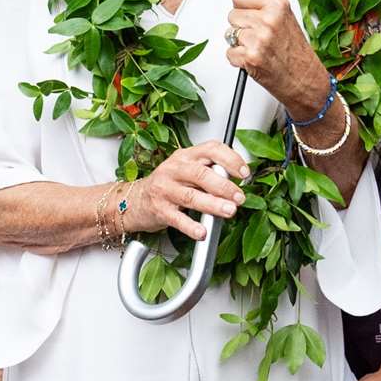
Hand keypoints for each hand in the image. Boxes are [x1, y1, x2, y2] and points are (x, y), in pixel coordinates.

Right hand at [121, 141, 247, 239]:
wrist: (136, 200)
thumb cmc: (168, 184)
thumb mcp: (187, 170)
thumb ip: (210, 171)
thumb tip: (236, 181)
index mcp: (185, 156)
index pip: (211, 149)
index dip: (230, 159)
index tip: (244, 173)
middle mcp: (174, 169)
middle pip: (201, 174)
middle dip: (224, 186)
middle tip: (239, 197)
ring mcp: (165, 189)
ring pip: (191, 196)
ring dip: (213, 204)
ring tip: (229, 211)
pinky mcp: (160, 210)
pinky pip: (177, 219)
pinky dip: (191, 227)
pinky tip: (202, 232)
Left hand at [226, 0, 327, 111]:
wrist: (305, 80)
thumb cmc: (295, 47)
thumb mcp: (288, 10)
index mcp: (276, 4)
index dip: (244, 7)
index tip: (256, 15)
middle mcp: (268, 20)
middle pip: (232, 15)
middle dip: (243, 26)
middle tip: (261, 36)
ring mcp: (258, 39)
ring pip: (229, 33)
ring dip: (240, 43)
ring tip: (260, 48)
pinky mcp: (249, 58)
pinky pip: (228, 52)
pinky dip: (238, 60)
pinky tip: (255, 60)